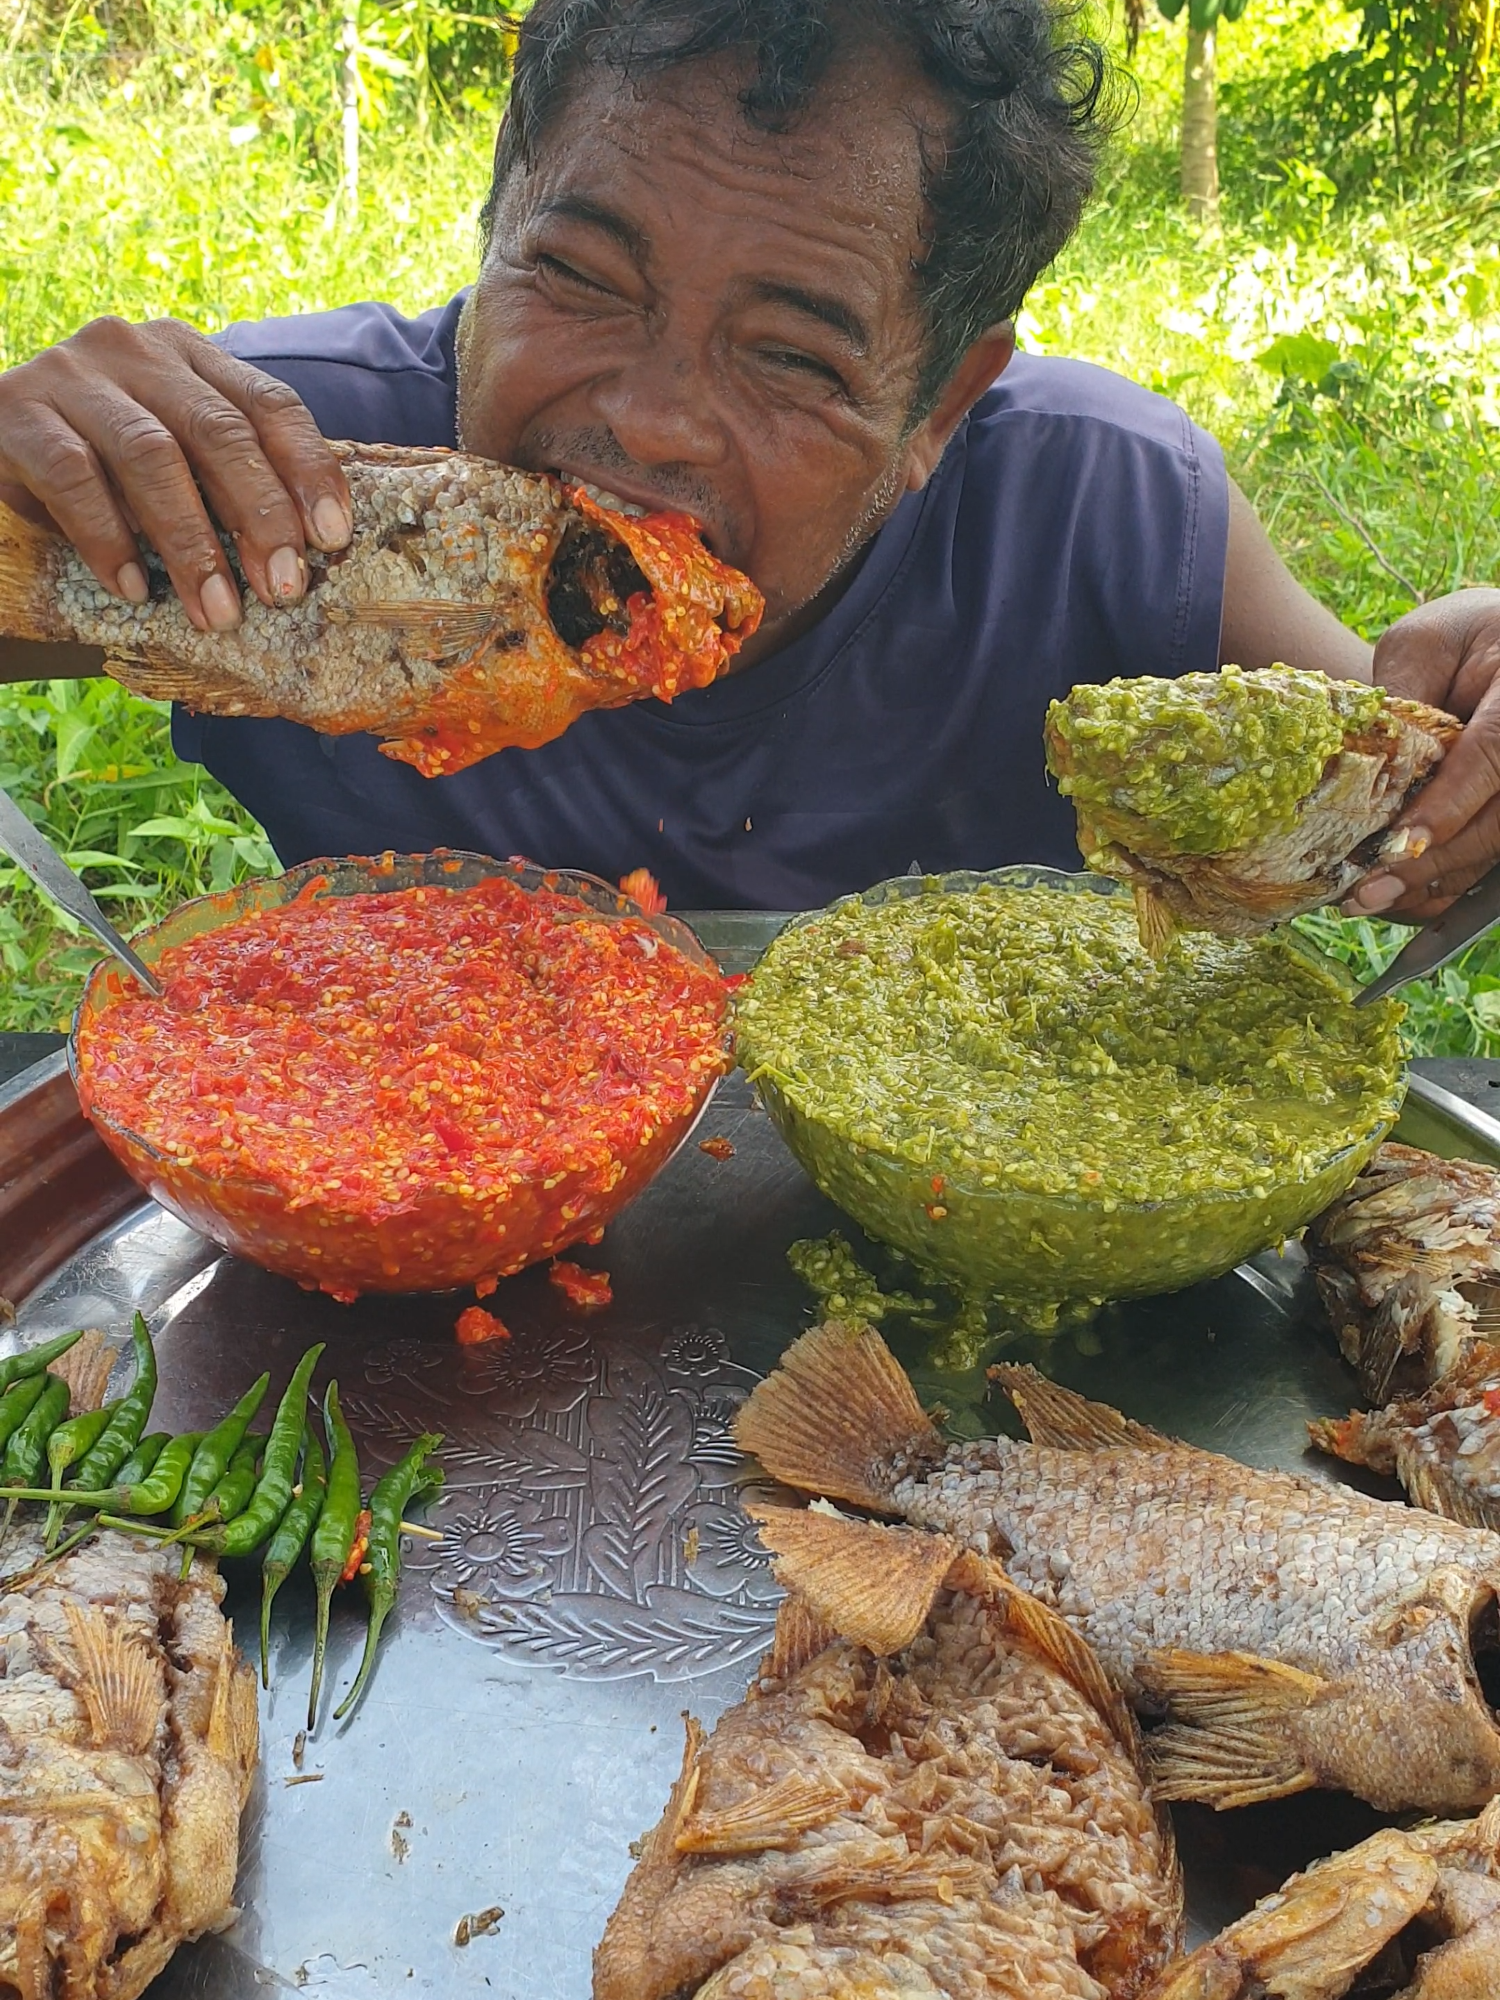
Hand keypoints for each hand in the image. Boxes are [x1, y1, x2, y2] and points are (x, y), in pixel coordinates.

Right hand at [0, 316, 350, 631]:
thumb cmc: (100, 460)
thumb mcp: (172, 456)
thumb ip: (224, 480)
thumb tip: (303, 554)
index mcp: (189, 354)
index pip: (269, 403)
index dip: (308, 470)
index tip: (332, 538)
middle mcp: (134, 350)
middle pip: (218, 431)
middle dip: (259, 516)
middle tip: (282, 589)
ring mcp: (72, 374)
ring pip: (151, 455)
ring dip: (191, 543)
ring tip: (215, 610)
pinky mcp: (15, 411)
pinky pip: (73, 477)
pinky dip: (109, 537)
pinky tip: (133, 587)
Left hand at [1344, 587, 1499, 921]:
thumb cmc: (1464, 637)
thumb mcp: (1426, 644)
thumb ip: (1404, 695)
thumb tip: (1373, 764)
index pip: (1491, 757)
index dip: (1447, 807)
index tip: (1400, 844)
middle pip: (1497, 822)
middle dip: (1430, 862)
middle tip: (1366, 892)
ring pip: (1496, 852)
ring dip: (1433, 884)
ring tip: (1369, 900)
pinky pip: (1491, 863)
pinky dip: (1445, 886)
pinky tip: (1398, 899)